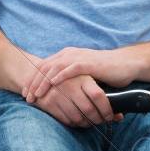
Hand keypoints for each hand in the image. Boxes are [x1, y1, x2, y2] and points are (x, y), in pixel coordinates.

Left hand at [21, 47, 138, 101]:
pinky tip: (52, 86)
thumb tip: (57, 90)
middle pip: (44, 67)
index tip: (26, 93)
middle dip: (33, 83)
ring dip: (42, 83)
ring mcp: (78, 58)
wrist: (124, 64)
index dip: (32, 80)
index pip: (43, 67)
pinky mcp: (87, 63)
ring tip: (35, 95)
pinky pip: (69, 70)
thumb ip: (69, 76)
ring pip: (53, 69)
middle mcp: (69, 54)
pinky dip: (59, 77)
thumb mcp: (82, 73)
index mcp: (66, 55)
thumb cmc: (104, 71)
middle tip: (26, 96)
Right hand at [26, 72, 123, 127]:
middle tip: (102, 121)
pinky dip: (75, 124)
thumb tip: (120, 116)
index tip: (110, 116)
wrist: (39, 72)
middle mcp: (70, 84)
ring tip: (91, 122)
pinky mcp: (48, 103)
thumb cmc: (70, 77)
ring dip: (87, 124)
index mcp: (82, 76)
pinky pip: (66, 120)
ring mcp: (58, 94)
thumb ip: (102, 93)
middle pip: (89, 109)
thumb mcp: (84, 79)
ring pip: (78, 118)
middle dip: (98, 119)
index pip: (98, 95)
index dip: (106, 109)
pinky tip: (79, 121)